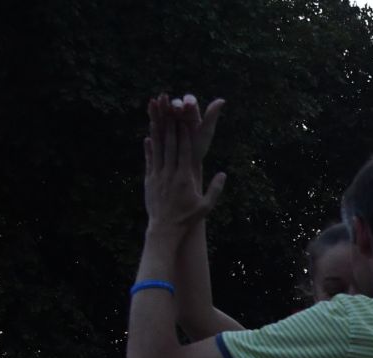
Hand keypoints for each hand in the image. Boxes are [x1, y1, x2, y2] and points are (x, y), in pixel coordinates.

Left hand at [142, 95, 223, 233]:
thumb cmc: (187, 218)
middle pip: (170, 146)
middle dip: (170, 127)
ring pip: (158, 150)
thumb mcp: (206, 206)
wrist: (165, 228)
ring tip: (158, 120)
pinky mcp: (149, 179)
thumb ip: (215, 189)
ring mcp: (157, 175)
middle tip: (170, 113)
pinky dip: (149, 148)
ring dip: (158, 133)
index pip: (184, 152)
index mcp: (184, 178)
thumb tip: (223, 174)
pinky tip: (148, 138)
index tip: (184, 121)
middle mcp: (169, 174)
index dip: (184, 135)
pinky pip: (149, 160)